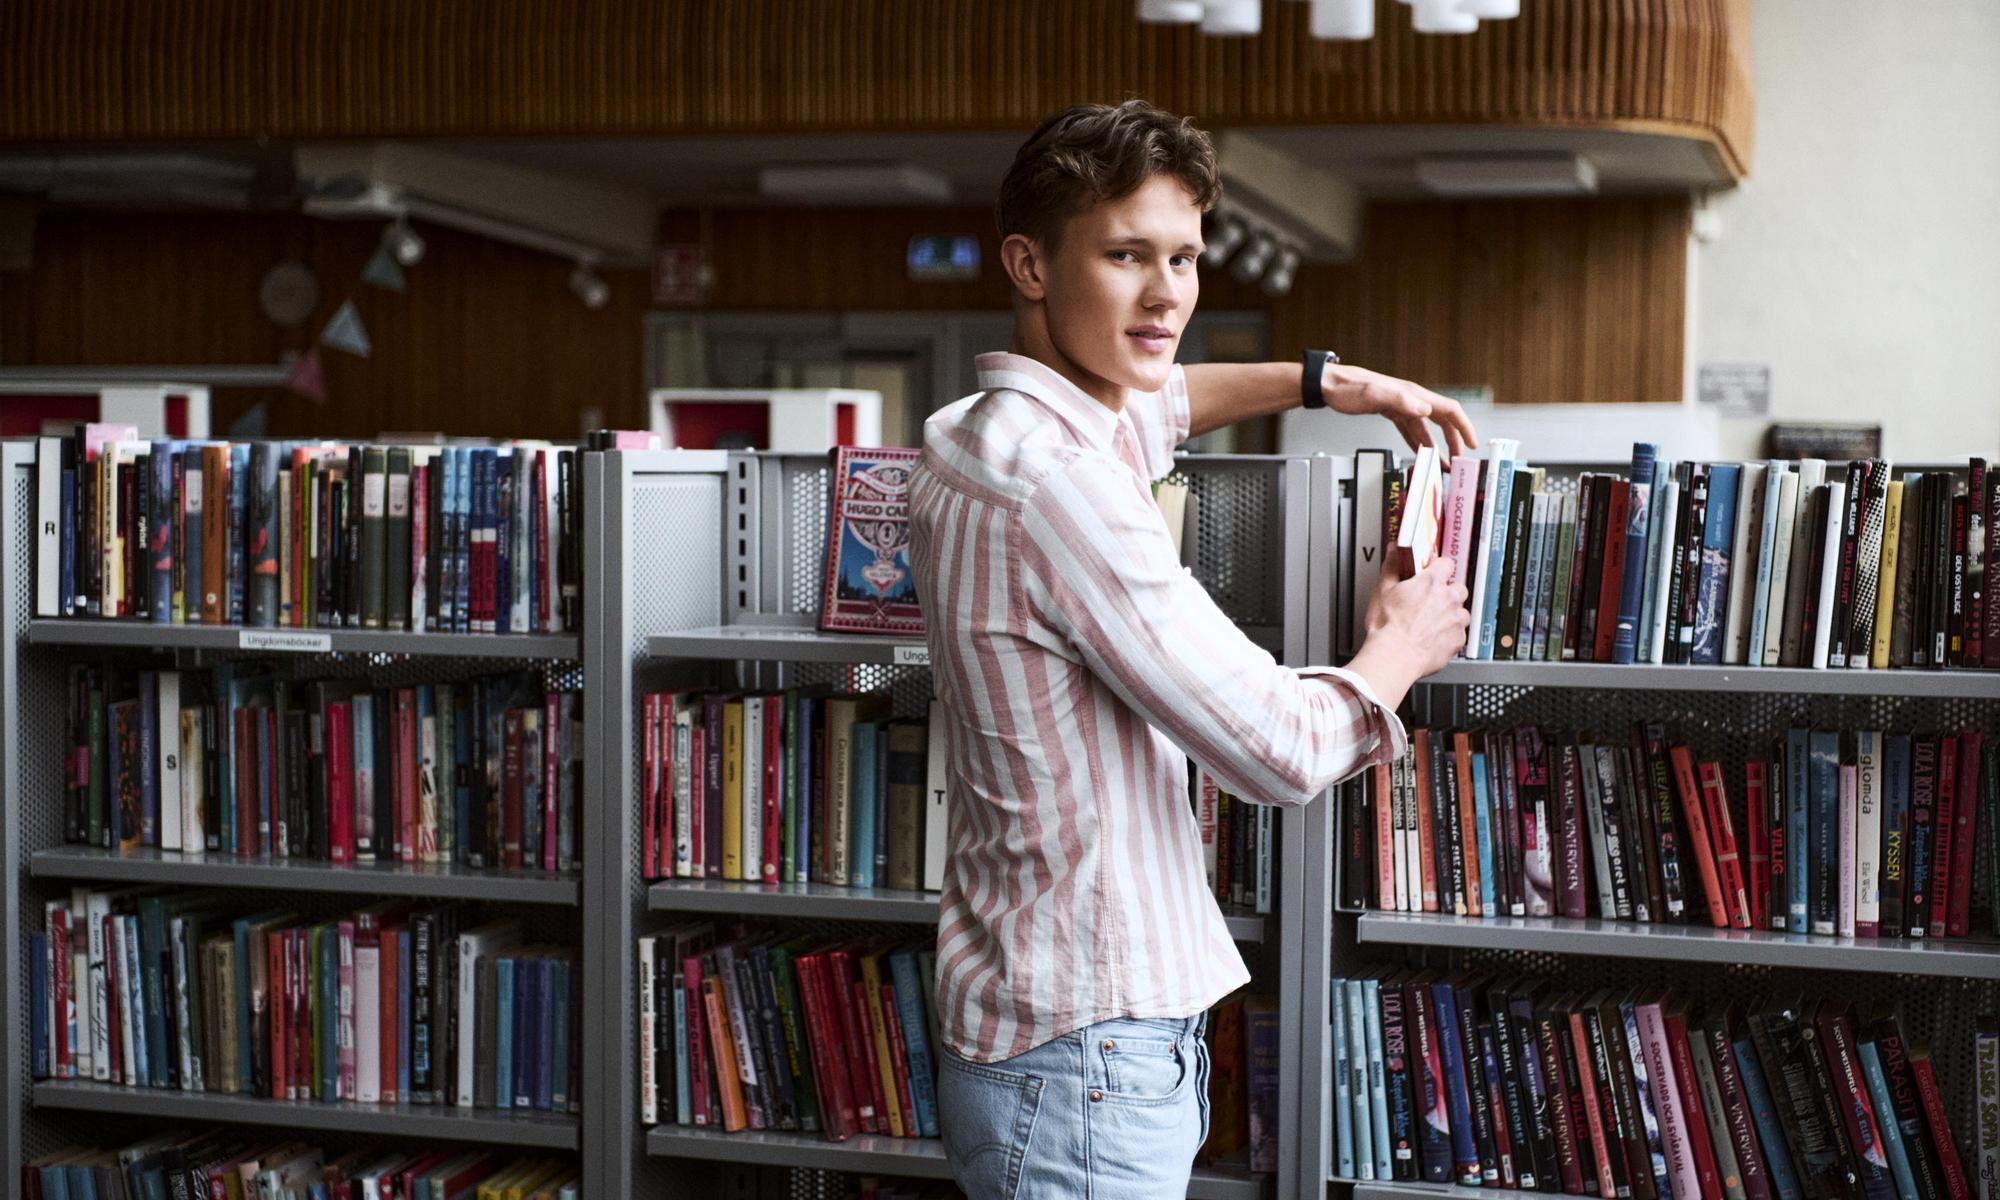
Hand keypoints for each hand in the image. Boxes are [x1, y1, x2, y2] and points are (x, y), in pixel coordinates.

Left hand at [1320, 362, 1478, 457]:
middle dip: (1454, 440)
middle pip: (1442, 420)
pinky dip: (1419, 443)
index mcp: (1413, 395)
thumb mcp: (1373, 394)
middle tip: (1459, 460)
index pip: (1449, 410)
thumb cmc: (1347, 388)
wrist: (1329, 384)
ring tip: (1443, 463)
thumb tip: (1425, 409)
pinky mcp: (1391, 412)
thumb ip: (1400, 401)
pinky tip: (1421, 453)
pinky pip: (1411, 430)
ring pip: (1427, 428)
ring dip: (1437, 446)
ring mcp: (1402, 406)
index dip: (1464, 426)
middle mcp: (1411, 399)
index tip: (1472, 443)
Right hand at [1345, 558, 1470, 709]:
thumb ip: (1393, 566)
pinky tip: (1433, 638)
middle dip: (1447, 592)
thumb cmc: (1388, 627)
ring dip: (1451, 614)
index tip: (1433, 573)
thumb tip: (1395, 550)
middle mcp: (1448, 598)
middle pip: (1458, 587)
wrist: (1395, 656)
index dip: (1439, 567)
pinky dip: (1450, 635)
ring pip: (1461, 612)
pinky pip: (1459, 633)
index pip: (1447, 563)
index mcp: (1431, 582)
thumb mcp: (1383, 590)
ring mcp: (1456, 620)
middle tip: (1430, 601)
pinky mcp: (1458, 640)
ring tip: (1432, 622)